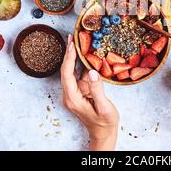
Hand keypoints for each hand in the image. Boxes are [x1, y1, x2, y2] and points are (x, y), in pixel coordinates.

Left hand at [60, 34, 118, 150]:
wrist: (103, 133)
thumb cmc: (104, 123)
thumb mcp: (104, 107)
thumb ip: (97, 90)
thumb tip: (92, 71)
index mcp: (73, 98)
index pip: (67, 74)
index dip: (69, 58)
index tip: (72, 44)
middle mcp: (70, 94)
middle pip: (66, 70)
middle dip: (69, 53)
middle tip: (72, 37)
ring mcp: (74, 93)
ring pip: (71, 71)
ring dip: (74, 57)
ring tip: (77, 41)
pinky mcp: (79, 92)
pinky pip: (78, 75)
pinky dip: (80, 64)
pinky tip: (84, 55)